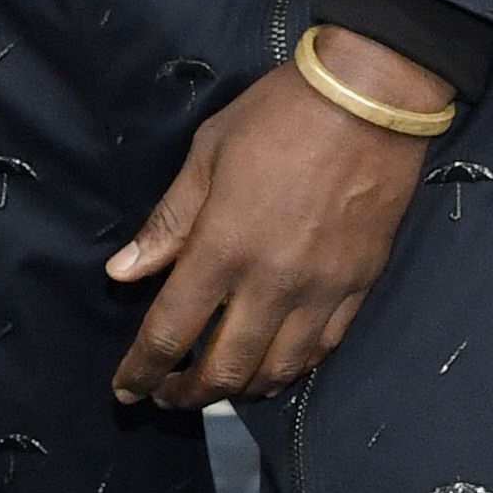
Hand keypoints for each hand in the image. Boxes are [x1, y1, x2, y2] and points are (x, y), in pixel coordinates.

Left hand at [106, 40, 433, 405]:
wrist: (371, 97)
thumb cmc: (279, 114)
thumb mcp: (208, 154)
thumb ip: (168, 222)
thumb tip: (122, 274)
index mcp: (223, 247)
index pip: (170, 332)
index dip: (141, 370)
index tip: (126, 390)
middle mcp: (272, 283)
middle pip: (224, 369)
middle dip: (187, 394)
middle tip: (168, 395)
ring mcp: (321, 290)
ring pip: (276, 371)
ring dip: (240, 389)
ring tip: (218, 385)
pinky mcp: (359, 285)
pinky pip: (322, 349)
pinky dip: (291, 368)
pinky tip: (274, 365)